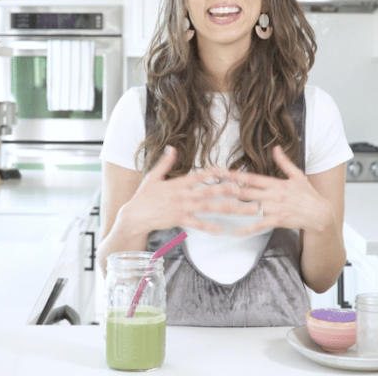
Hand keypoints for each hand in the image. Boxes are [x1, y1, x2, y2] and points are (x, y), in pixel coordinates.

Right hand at [117, 146, 257, 234]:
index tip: (228, 170)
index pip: (199, 175)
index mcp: (178, 183)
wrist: (133, 216)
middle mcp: (182, 195)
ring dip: (225, 208)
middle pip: (209, 191)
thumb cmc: (144, 196)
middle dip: (227, 190)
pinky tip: (223, 230)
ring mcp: (181, 208)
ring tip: (240, 209)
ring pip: (207, 208)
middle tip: (244, 190)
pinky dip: (210, 227)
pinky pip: (197, 224)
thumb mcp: (153, 176)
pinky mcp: (179, 220)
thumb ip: (165, 163)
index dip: (214, 172)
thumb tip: (171, 148)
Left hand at [226, 145, 333, 235]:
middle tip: (213, 189)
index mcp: (275, 183)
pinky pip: (259, 225)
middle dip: (229, 190)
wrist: (320, 213)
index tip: (222, 173)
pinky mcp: (277, 221)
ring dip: (233, 208)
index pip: (251, 177)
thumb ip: (284, 162)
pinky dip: (247, 228)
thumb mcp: (297, 175)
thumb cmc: (308, 195)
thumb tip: (276, 148)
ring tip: (219, 208)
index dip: (236, 175)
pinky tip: (236, 231)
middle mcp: (272, 195)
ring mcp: (274, 208)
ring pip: (249, 208)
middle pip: (246, 192)